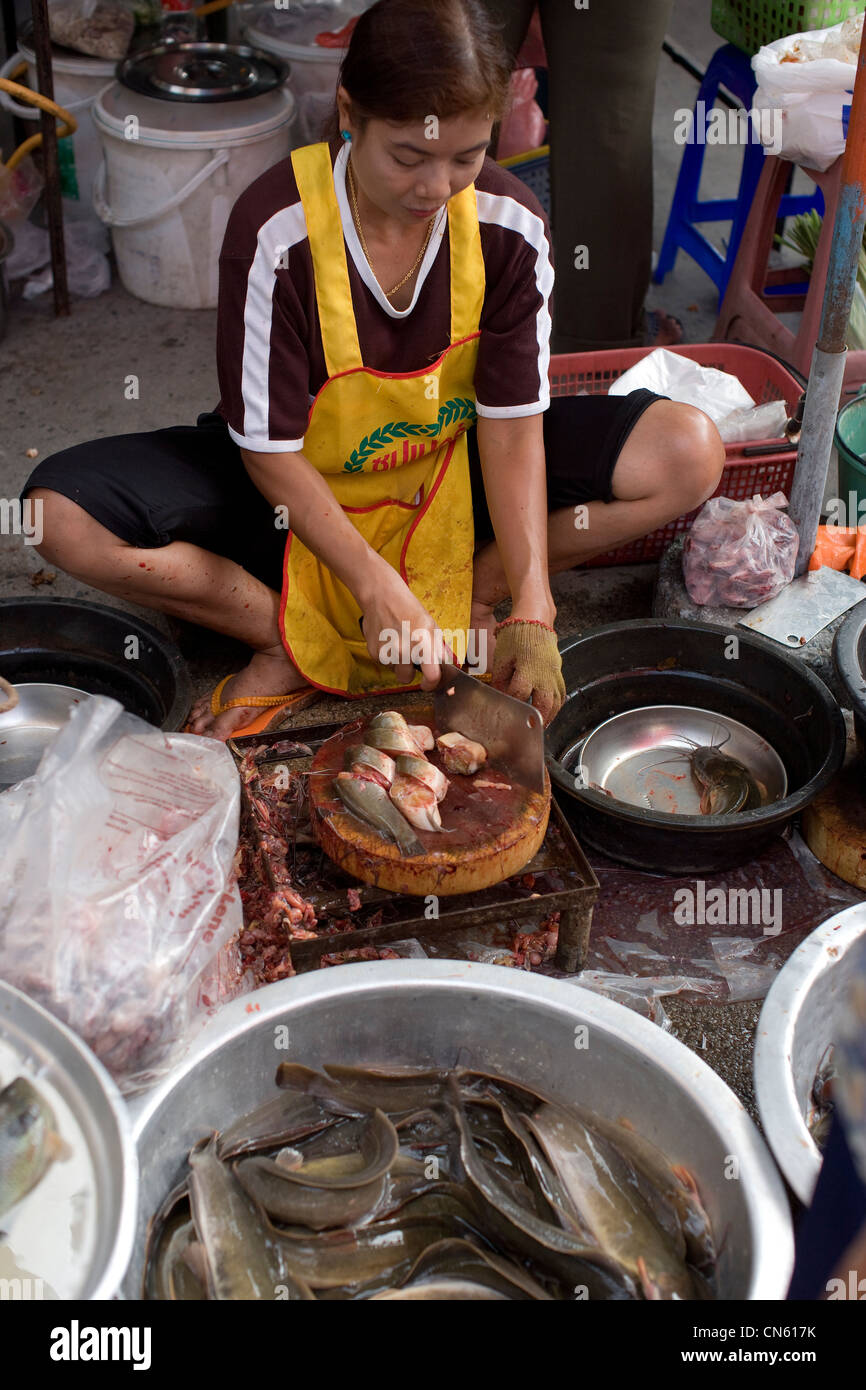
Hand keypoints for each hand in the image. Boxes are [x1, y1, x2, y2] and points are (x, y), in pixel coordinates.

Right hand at [358, 569, 451, 688]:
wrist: (381, 596)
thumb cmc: (408, 608)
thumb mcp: (431, 625)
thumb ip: (438, 647)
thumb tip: (446, 663)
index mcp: (422, 643)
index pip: (431, 676)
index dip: (431, 684)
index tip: (429, 683)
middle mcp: (404, 651)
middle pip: (406, 678)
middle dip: (409, 671)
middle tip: (410, 657)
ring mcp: (387, 652)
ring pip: (394, 670)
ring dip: (397, 662)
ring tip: (398, 642)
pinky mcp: (373, 652)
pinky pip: (383, 662)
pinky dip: (386, 655)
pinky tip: (388, 639)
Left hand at [491, 618, 564, 725]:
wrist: (535, 621)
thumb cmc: (516, 636)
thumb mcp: (502, 657)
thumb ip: (500, 678)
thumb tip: (498, 694)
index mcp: (527, 669)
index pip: (518, 694)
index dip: (511, 703)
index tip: (505, 710)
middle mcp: (543, 675)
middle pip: (543, 704)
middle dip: (537, 719)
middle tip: (530, 729)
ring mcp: (554, 674)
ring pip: (556, 702)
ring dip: (550, 716)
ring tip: (542, 726)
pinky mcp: (559, 672)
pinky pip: (562, 693)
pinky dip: (557, 705)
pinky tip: (551, 712)